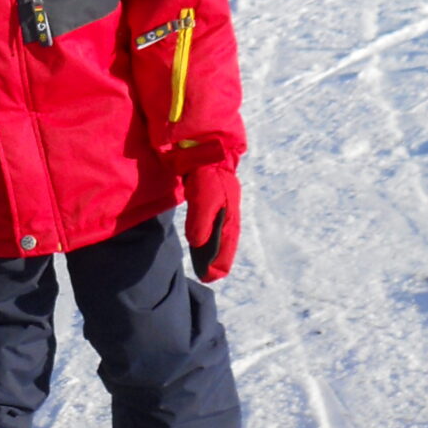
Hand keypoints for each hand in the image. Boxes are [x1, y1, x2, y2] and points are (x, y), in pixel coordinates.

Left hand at [183, 162, 239, 282]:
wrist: (207, 150)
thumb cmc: (205, 174)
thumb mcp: (203, 198)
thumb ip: (201, 221)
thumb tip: (198, 243)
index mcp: (229, 215)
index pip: (225, 243)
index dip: (218, 261)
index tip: (210, 277)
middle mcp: (228, 213)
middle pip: (224, 241)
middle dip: (217, 259)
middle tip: (208, 276)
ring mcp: (222, 206)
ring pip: (219, 233)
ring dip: (212, 250)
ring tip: (205, 266)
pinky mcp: (213, 199)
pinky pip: (213, 224)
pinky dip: (209, 237)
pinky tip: (202, 242)